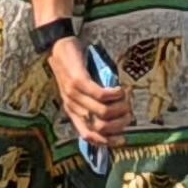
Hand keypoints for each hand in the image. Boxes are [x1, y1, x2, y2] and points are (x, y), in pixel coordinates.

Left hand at [46, 37, 130, 151]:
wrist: (58, 46)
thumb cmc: (74, 69)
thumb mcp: (80, 91)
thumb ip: (92, 104)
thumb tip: (114, 119)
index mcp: (72, 111)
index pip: (88, 136)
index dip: (107, 141)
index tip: (123, 138)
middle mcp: (72, 106)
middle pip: (101, 126)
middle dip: (120, 122)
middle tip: (129, 112)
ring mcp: (74, 94)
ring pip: (103, 112)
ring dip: (121, 108)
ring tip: (126, 99)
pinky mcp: (79, 81)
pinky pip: (101, 95)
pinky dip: (116, 95)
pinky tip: (120, 90)